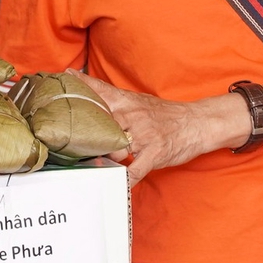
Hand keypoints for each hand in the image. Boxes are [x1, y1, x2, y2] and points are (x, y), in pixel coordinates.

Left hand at [75, 73, 226, 184]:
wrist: (198, 122)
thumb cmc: (165, 115)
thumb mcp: (139, 102)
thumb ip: (114, 101)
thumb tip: (89, 92)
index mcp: (127, 101)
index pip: (100, 90)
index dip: (82, 85)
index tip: (64, 78)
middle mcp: (133, 115)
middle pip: (101, 122)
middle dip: (86, 133)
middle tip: (69, 140)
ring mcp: (144, 134)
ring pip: (115, 147)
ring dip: (104, 158)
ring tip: (93, 165)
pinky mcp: (155, 152)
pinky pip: (135, 170)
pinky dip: (125, 180)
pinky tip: (118, 184)